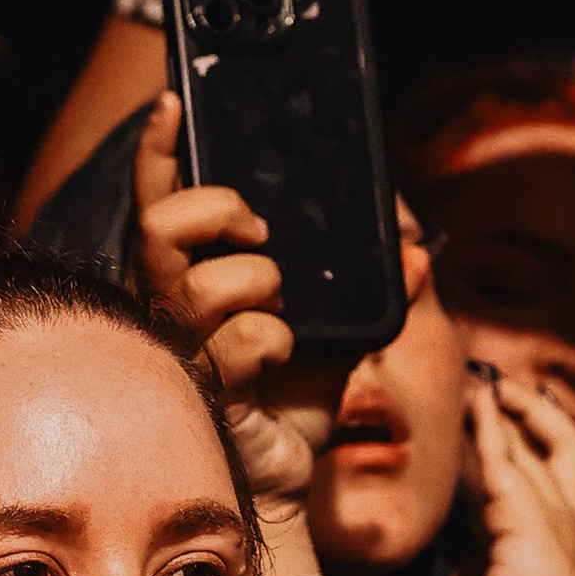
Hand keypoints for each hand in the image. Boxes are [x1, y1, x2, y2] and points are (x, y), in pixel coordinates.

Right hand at [131, 93, 345, 499]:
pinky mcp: (200, 388)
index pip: (155, 201)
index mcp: (188, 275)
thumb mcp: (344, 329)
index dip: (157, 150)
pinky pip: (244, 341)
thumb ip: (376, 289)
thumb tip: (419, 257)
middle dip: (219, 211)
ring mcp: (179, 346)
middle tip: (261, 233)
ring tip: (281, 307)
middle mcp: (168, 304)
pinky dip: (276, 341)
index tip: (172, 101)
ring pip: (204, 281)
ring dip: (261, 285)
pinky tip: (280, 362)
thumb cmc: (296, 395)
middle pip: (158, 227)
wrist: (286, 473)